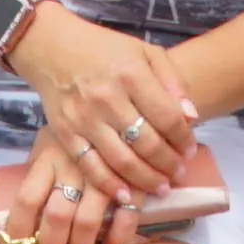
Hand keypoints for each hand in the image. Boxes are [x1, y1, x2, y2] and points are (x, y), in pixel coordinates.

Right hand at [12, 5, 201, 216]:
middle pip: (147, 143)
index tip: (190, 150)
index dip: (184, 139)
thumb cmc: (104, 49)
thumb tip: (191, 117)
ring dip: (145, 180)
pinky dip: (110, 185)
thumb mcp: (145, 52)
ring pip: (121, 160)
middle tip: (178, 173)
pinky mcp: (64, 133)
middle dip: (168, 164)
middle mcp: (108, 98)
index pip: (168, 117)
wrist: (52, 47)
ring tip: (160, 187)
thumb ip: (172, 81)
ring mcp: (84, 118)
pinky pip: (90, 166)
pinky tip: (127, 196)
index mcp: (132, 74)